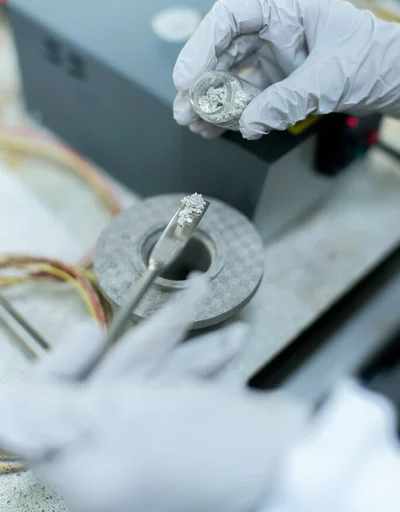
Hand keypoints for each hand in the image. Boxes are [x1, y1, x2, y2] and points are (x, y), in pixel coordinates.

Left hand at [0, 276, 307, 511]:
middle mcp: (110, 457)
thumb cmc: (207, 445)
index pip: (44, 408)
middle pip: (106, 381)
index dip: (62, 363)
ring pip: (150, 377)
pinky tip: (227, 342)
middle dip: (147, 341)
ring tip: (207, 304)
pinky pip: (180, 387)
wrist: (289, 462)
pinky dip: (201, 363)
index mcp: (84, 463)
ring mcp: (149, 446)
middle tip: (182, 303)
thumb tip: (3, 407)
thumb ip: (52, 411)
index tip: (92, 331)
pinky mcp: (184, 433)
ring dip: (184, 342)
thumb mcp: (122, 418)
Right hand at [173, 0, 399, 139]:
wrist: (397, 80)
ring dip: (211, 101)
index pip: (230, 18)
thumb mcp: (329, 78)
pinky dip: (232, 113)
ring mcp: (275, 57)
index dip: (202, 46)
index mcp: (286, 9)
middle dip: (201, 81)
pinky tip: (218, 128)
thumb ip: (286, 101)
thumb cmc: (375, 59)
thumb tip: (250, 122)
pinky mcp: (279, 82)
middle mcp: (275, 30)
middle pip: (223, 50)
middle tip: (185, 108)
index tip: (188, 77)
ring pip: (231, 75)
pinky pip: (247, 96)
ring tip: (196, 123)